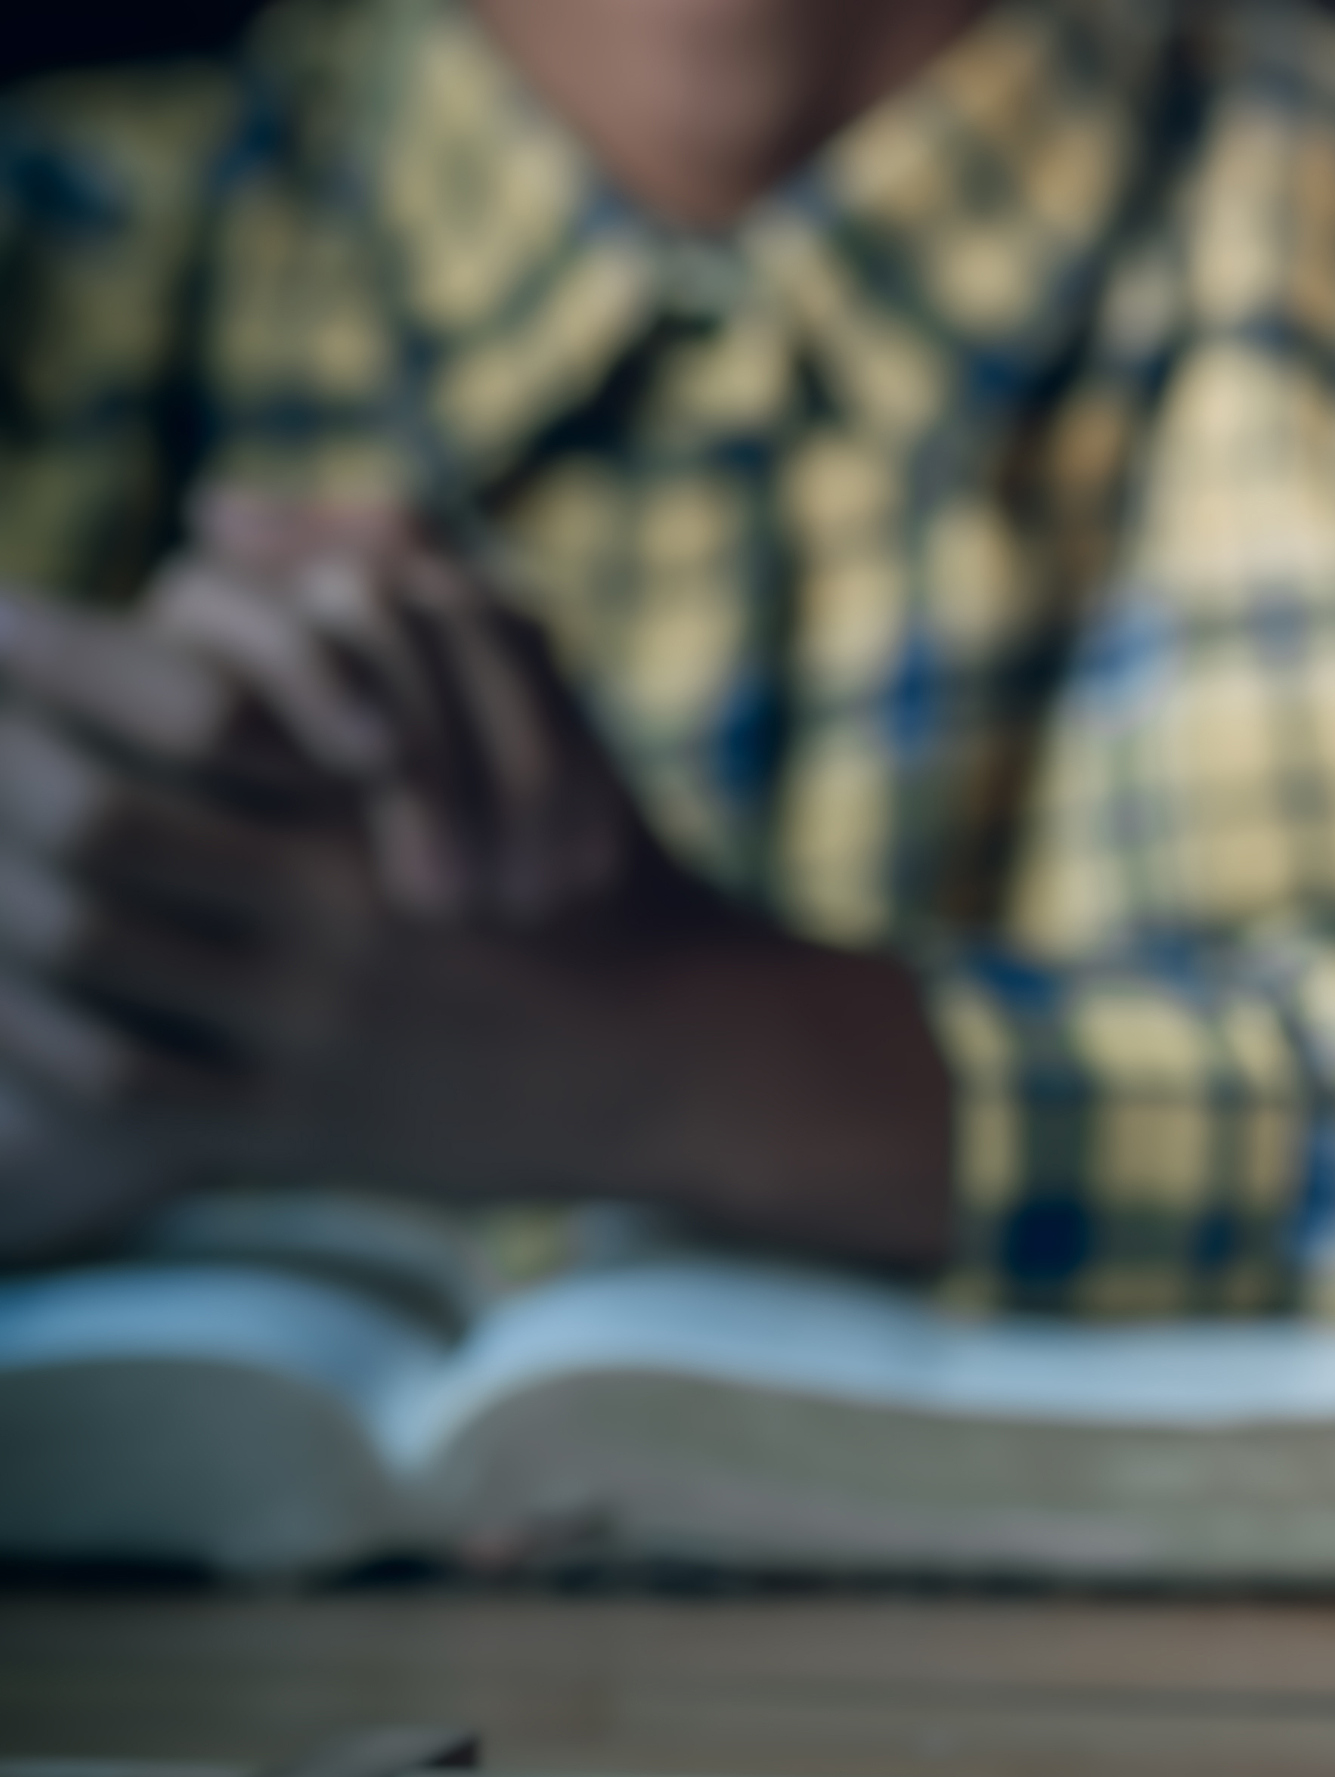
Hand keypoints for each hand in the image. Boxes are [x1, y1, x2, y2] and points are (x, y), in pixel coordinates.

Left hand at [0, 564, 951, 1269]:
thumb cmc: (597, 869)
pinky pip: (119, 1085)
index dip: (47, 657)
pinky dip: (25, 1038)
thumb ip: (400, 588)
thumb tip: (216, 506)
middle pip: (89, 821)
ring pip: (83, 950)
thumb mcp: (533, 705)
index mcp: (384, 800)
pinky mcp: (302, 1131)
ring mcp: (315, 1026)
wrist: (688, 1061)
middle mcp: (336, 909)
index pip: (168, 703)